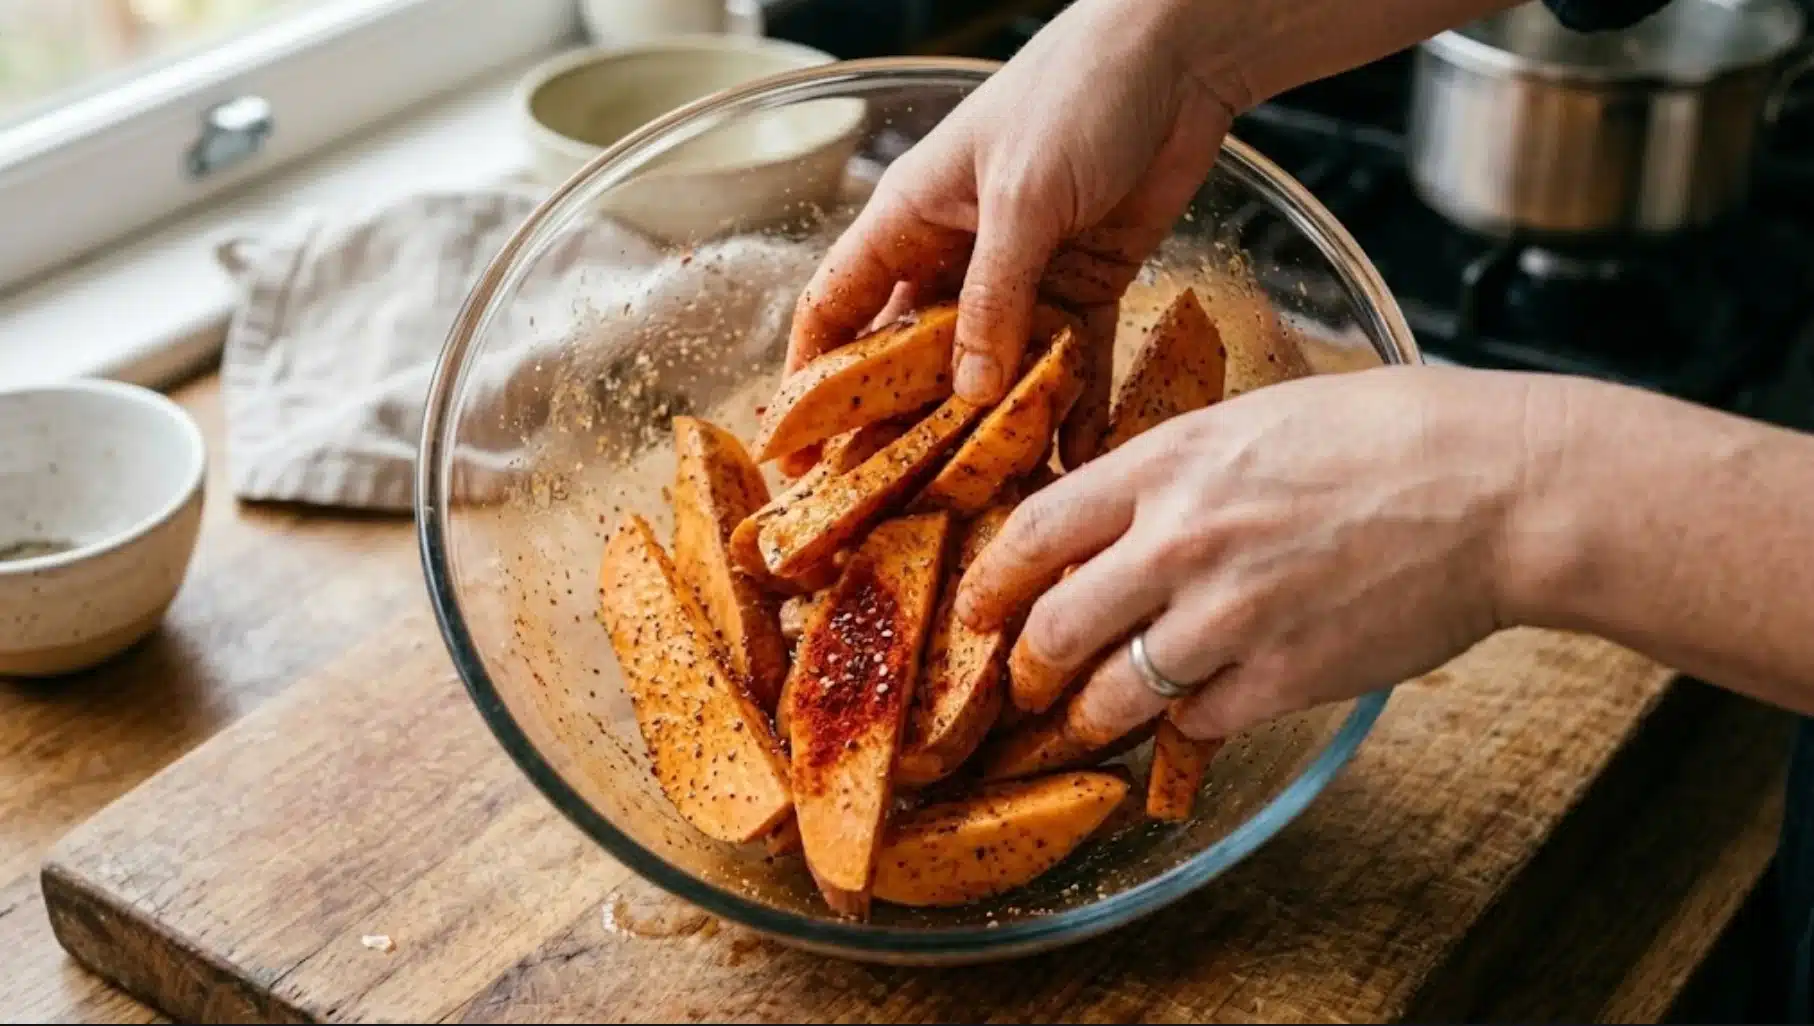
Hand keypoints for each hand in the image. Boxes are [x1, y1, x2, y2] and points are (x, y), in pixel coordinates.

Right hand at [784, 0, 1243, 469]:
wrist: (1179, 58)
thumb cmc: (1077, 94)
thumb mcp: (1022, 197)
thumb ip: (994, 296)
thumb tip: (966, 391)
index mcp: (910, 220)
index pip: (837, 309)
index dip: (812, 381)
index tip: (798, 451)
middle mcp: (956, 256)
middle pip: (911, 357)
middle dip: (900, 427)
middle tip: (890, 503)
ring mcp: (1022, 277)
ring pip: (990, 371)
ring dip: (989, 429)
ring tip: (982, 499)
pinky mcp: (1085, 286)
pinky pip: (1068, 362)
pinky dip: (1071, 406)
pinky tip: (1071, 460)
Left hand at [954, 365, 1559, 742]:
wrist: (1498, 486)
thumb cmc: (1388, 434)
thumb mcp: (1255, 417)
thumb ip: (1173, 468)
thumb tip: (1112, 512)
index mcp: (1168, 465)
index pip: (1033, 532)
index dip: (990, 581)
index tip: (978, 606)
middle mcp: (1180, 542)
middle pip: (1053, 628)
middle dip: (1028, 665)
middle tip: (1028, 679)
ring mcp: (1230, 615)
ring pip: (1113, 694)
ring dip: (1092, 714)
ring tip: (1090, 718)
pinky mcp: (1283, 676)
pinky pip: (1196, 723)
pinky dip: (1187, 725)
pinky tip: (1197, 712)